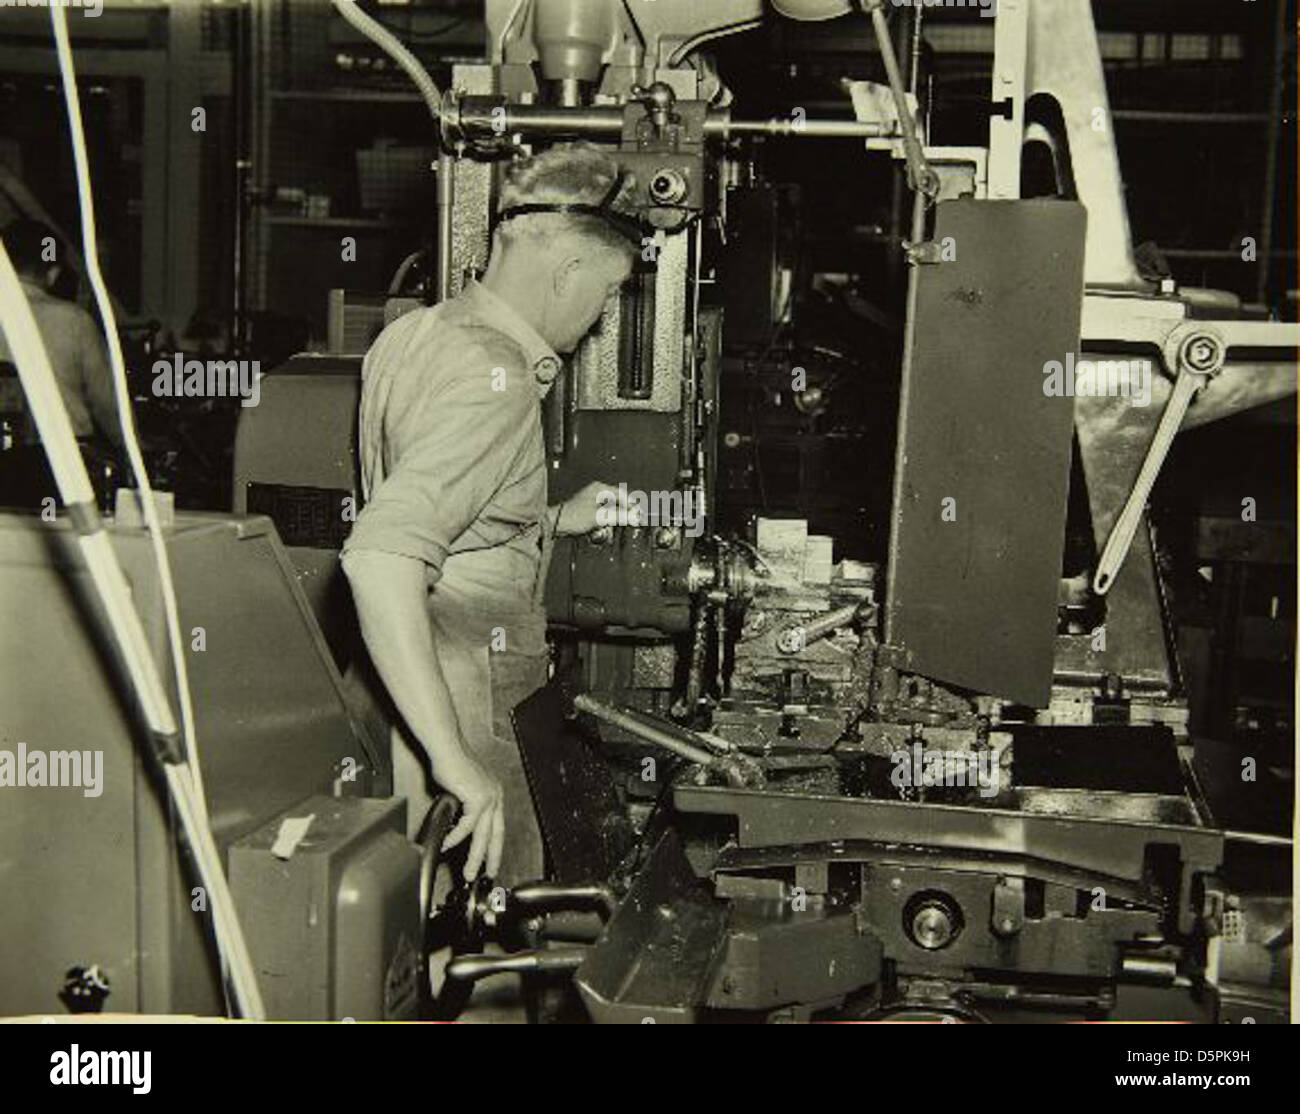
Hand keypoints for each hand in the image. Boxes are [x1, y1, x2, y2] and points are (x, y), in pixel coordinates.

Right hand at [438, 757, 504, 880]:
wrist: (446, 747)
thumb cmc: (450, 761)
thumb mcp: (461, 788)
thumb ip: (463, 805)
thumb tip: (456, 822)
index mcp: (494, 792)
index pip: (498, 825)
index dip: (495, 844)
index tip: (491, 858)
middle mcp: (495, 794)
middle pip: (496, 834)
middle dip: (492, 857)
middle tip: (488, 873)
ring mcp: (489, 796)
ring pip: (483, 835)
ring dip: (475, 856)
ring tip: (468, 871)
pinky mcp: (478, 798)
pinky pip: (466, 826)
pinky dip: (456, 838)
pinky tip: (448, 845)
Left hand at [554, 479, 642, 536]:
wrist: (555, 524)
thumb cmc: (572, 517)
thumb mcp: (599, 516)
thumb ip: (619, 516)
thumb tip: (634, 516)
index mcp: (600, 489)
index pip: (623, 495)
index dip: (632, 507)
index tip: (638, 517)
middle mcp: (597, 493)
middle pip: (618, 504)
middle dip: (619, 517)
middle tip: (624, 525)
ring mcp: (593, 503)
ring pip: (610, 513)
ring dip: (610, 523)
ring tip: (604, 529)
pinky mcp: (589, 512)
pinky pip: (602, 518)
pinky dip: (603, 525)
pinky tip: (598, 530)